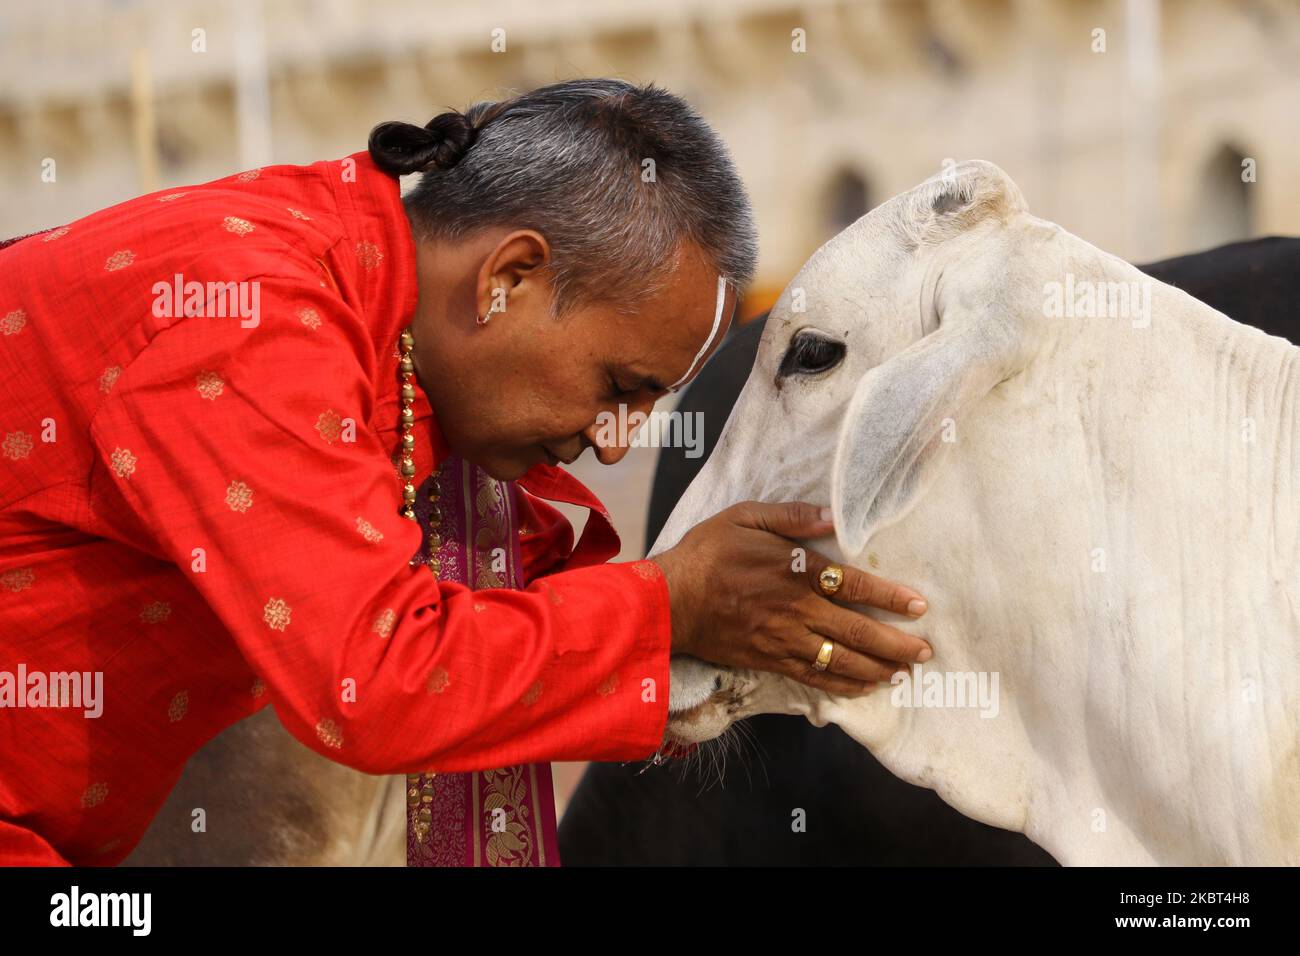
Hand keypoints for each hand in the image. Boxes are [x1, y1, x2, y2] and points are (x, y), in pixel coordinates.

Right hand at [651, 500, 930, 695]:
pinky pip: (815, 678)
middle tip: (925, 651)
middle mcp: (796, 610)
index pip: (855, 586)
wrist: (669, 601)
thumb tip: (834, 516)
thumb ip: (792, 516)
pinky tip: (864, 688)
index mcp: (795, 571)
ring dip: (878, 669)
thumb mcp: (746, 516)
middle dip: (896, 644)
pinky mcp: (770, 661)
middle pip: (857, 632)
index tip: (918, 606)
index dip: (890, 597)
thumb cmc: (708, 553)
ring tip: (904, 672)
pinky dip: (844, 686)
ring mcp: (784, 640)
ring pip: (841, 661)